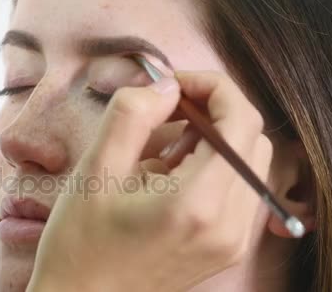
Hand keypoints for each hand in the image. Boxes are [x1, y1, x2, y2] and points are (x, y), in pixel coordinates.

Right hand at [26, 72, 272, 291]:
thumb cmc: (80, 242)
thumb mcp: (95, 170)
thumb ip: (132, 115)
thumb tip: (167, 86)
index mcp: (199, 204)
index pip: (241, 121)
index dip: (213, 87)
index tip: (173, 85)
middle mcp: (230, 226)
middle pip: (251, 138)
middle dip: (213, 110)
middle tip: (166, 112)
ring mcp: (233, 241)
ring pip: (249, 162)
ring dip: (213, 138)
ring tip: (164, 149)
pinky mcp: (227, 247)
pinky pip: (239, 188)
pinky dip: (214, 166)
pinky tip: (172, 174)